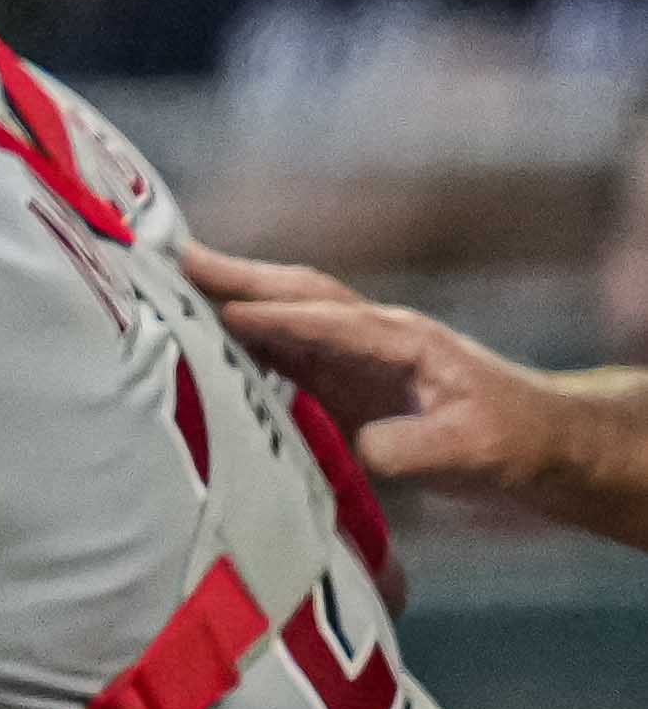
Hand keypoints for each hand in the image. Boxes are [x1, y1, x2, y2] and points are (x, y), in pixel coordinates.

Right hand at [191, 246, 647, 542]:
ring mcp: (356, 354)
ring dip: (229, 298)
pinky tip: (203, 340)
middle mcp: (373, 335)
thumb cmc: (517, 439)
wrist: (542, 442)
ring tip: (167, 287)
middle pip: (296, 294)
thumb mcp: (476, 449)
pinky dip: (240, 336)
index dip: (273, 316)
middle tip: (168, 260)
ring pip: (284, 314)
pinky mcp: (345, 380)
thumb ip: (417, 447)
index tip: (216, 312)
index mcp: (403, 340)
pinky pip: (283, 349)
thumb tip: (362, 445)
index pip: (326, 319)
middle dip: (235, 277)